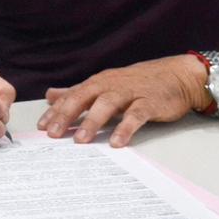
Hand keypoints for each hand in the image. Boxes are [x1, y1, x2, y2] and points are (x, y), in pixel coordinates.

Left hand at [37, 55, 208, 146]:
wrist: (177, 76)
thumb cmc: (139, 82)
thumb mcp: (105, 84)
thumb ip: (78, 91)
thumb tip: (50, 95)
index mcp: (98, 83)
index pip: (72, 96)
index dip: (56, 111)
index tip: (41, 127)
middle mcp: (110, 85)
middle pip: (84, 98)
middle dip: (67, 115)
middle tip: (53, 134)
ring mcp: (130, 93)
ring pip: (107, 105)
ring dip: (92, 122)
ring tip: (80, 140)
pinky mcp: (149, 103)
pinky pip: (136, 116)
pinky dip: (125, 128)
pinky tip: (116, 143)